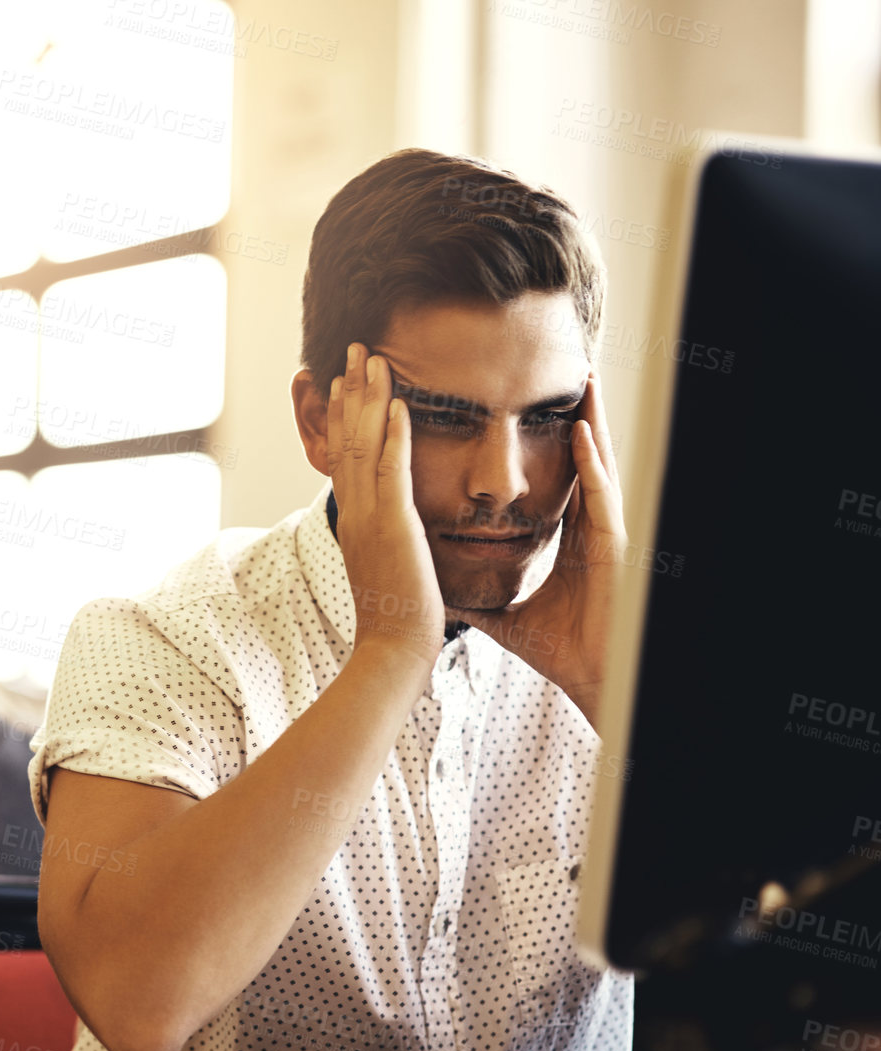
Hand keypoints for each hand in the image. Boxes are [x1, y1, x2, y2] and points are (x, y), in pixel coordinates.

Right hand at [326, 343, 445, 673]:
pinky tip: (397, 405)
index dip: (339, 416)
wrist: (392, 648)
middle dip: (349, 391)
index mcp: (354, 520)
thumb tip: (391, 527)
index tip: (339, 381)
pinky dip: (393, 436)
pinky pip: (392, 472)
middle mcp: (355, 512)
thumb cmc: (396, 616)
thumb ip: (385, 538)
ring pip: (363, 446)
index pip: (342, 457)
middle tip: (352, 350)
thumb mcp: (385, 566)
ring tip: (371, 359)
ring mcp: (370, 517)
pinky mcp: (393, 526)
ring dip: (368, 399)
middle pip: (346, 439)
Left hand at [455, 370, 624, 722]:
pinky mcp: (613, 543)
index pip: (556, 478)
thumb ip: (475, 598)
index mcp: (567, 537)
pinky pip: (600, 494)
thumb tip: (436, 593)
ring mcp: (605, 531)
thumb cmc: (562, 649)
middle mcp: (589, 526)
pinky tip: (582, 431)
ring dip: (590, 420)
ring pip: (597, 464)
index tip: (529, 410)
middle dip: (575, 417)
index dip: (547, 444)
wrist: (593, 677)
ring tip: (581, 380)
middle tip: (562, 373)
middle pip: (581, 459)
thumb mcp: (505, 614)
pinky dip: (591, 462)